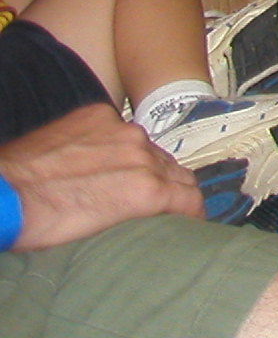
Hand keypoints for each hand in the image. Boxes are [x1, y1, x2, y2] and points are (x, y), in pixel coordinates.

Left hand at [0, 103, 200, 249]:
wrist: (1, 193)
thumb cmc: (44, 224)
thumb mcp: (103, 229)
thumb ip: (138, 211)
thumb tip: (153, 209)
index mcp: (147, 190)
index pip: (190, 196)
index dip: (192, 210)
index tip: (187, 217)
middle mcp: (143, 154)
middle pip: (176, 169)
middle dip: (174, 187)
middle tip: (164, 202)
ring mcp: (121, 129)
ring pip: (150, 147)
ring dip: (147, 163)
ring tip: (129, 179)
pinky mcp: (98, 114)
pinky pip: (121, 128)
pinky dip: (118, 143)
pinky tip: (101, 157)